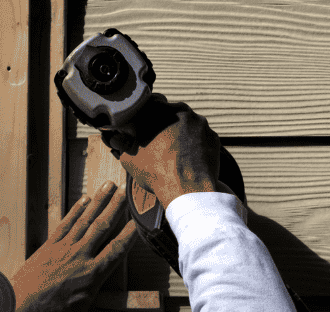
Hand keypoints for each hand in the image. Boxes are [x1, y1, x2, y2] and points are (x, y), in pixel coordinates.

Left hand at [9, 182, 136, 311]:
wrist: (18, 307)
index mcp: (92, 275)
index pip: (116, 250)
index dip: (129, 234)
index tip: (139, 221)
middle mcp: (80, 256)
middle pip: (102, 227)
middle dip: (116, 207)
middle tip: (127, 190)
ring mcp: (64, 248)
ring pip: (86, 220)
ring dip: (99, 201)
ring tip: (109, 186)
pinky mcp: (49, 245)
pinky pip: (66, 223)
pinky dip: (76, 210)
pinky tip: (85, 200)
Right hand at [100, 96, 231, 208]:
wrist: (187, 189)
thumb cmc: (157, 172)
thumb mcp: (128, 157)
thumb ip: (122, 142)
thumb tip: (117, 139)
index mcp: (158, 110)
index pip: (149, 104)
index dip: (145, 118)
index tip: (144, 127)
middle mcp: (181, 110)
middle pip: (170, 114)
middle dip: (164, 126)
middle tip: (159, 143)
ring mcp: (200, 123)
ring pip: (187, 125)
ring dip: (181, 135)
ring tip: (174, 154)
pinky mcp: (213, 137)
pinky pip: (201, 138)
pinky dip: (195, 145)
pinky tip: (188, 159)